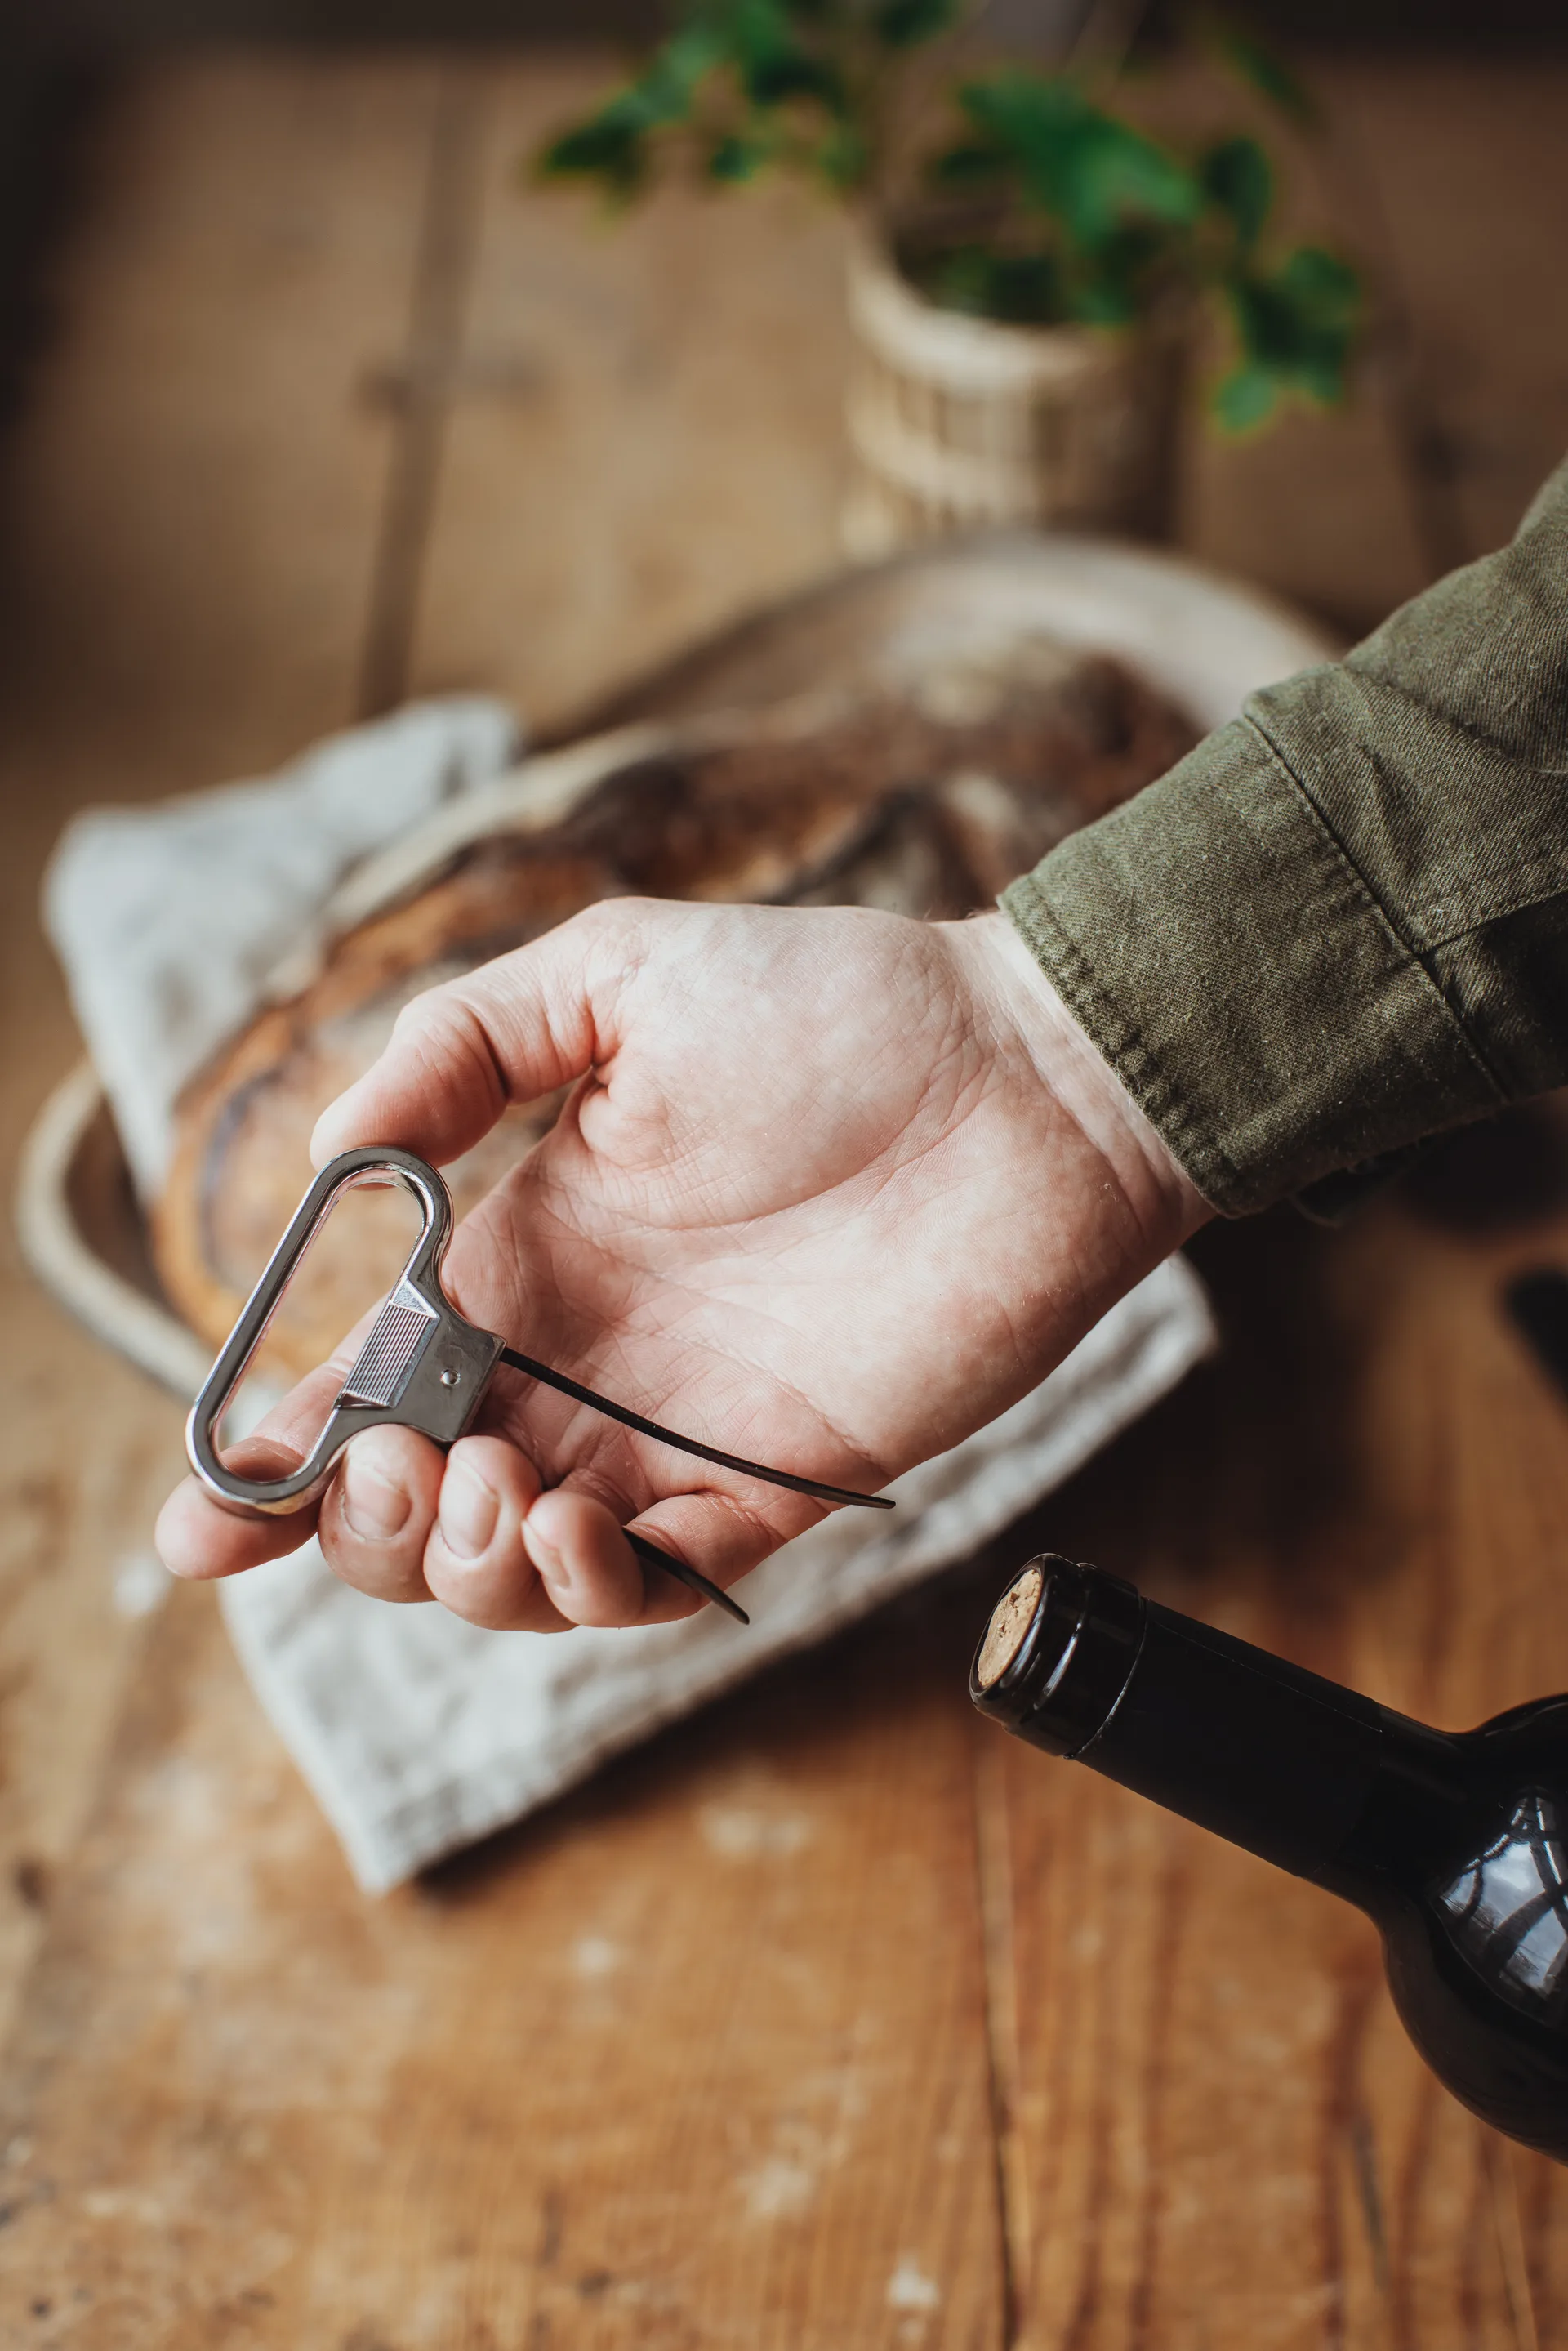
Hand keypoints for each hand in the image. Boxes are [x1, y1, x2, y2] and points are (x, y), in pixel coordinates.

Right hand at [156, 902, 1207, 1629]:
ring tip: (494, 1488)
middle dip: (364, 1522)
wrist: (1032, 1077)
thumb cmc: (840, 1007)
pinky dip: (590, 1590)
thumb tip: (328, 1155)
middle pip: (417, 1504)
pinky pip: (655, 1586)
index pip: (368, 1383)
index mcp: (524, 1253)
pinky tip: (575, 1530)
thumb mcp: (619, 979)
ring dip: (463, 1564)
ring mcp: (676, 1432)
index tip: (208, 1518)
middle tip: (397, 1466)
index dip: (275, 1462)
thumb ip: (460, 1046)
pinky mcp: (778, 1486)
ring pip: (516, 1570)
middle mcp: (583, 1359)